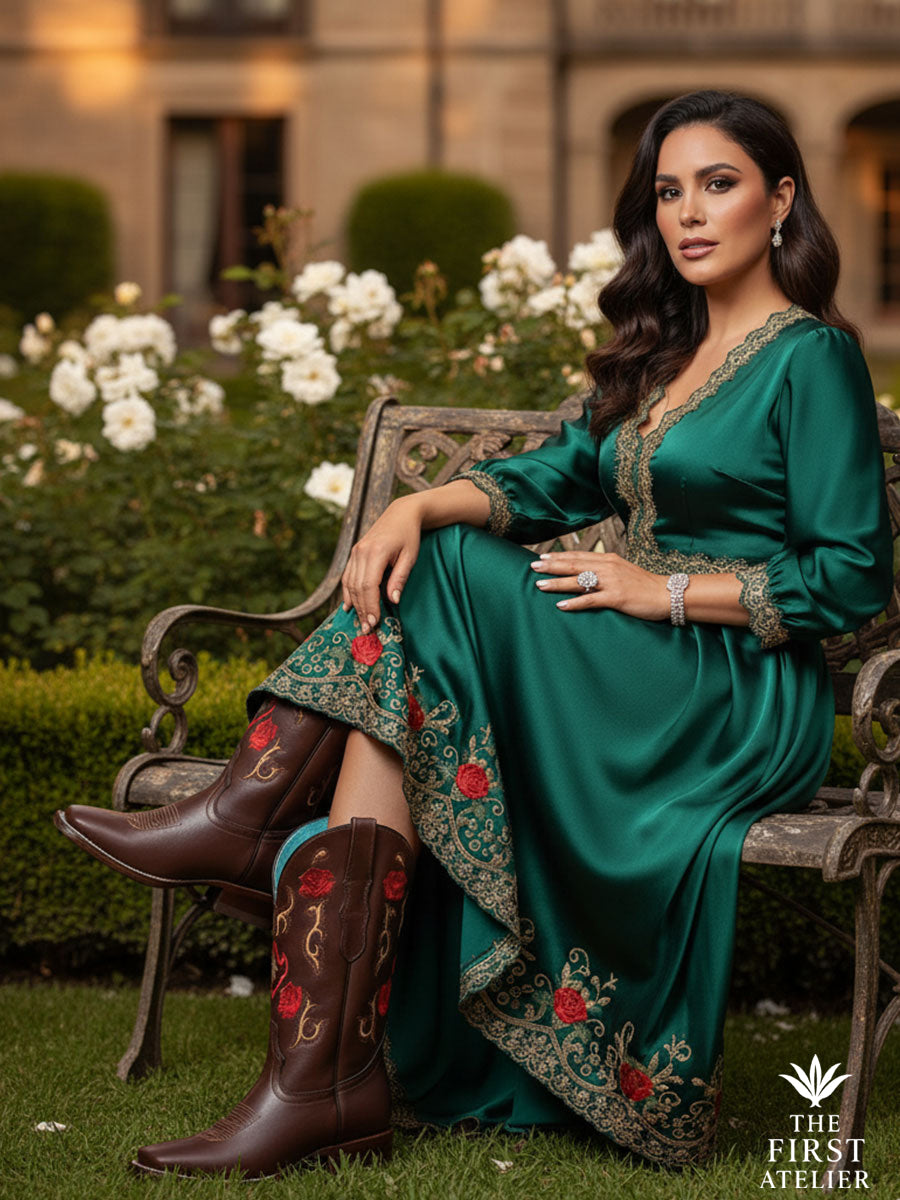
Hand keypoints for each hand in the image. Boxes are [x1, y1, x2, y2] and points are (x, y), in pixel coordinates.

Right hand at [342, 496, 422, 632]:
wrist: (401, 513)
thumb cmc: (409, 535)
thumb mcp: (410, 557)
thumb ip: (400, 578)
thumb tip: (392, 601)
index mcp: (376, 552)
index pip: (368, 585)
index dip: (370, 606)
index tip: (374, 623)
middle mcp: (361, 552)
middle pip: (357, 588)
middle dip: (362, 610)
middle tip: (367, 630)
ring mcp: (355, 552)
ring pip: (349, 583)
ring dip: (354, 605)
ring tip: (360, 622)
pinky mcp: (354, 553)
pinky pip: (347, 576)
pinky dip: (348, 592)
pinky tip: (349, 607)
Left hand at [530, 551, 669, 620]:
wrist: (667, 594)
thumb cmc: (644, 586)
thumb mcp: (623, 572)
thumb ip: (605, 571)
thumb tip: (586, 575)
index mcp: (608, 560)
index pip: (578, 556)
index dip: (558, 557)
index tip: (541, 557)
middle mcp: (608, 567)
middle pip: (574, 565)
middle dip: (552, 566)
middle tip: (533, 566)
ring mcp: (612, 582)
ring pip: (579, 580)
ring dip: (558, 582)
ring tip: (539, 584)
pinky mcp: (616, 597)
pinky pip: (591, 600)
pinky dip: (575, 602)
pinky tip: (561, 605)